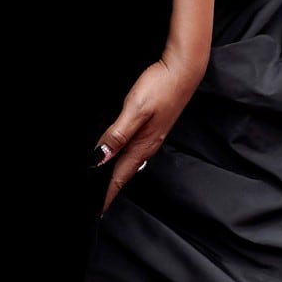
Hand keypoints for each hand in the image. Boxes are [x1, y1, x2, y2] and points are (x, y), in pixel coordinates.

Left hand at [95, 49, 203, 212]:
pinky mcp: (154, 127)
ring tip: (106, 186)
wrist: (184, 70)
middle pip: (124, 174)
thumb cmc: (161, 87)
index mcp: (142, 145)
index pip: (119, 177)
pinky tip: (119, 156)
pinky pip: (135, 151)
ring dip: (117, 176)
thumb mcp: (135, 110)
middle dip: (110, 189)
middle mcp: (148, 145)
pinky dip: (123, 160)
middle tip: (97, 203)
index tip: (97, 211)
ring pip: (130, 163)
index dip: (107, 194)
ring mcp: (152, 137)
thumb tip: (101, 157)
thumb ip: (118, 134)